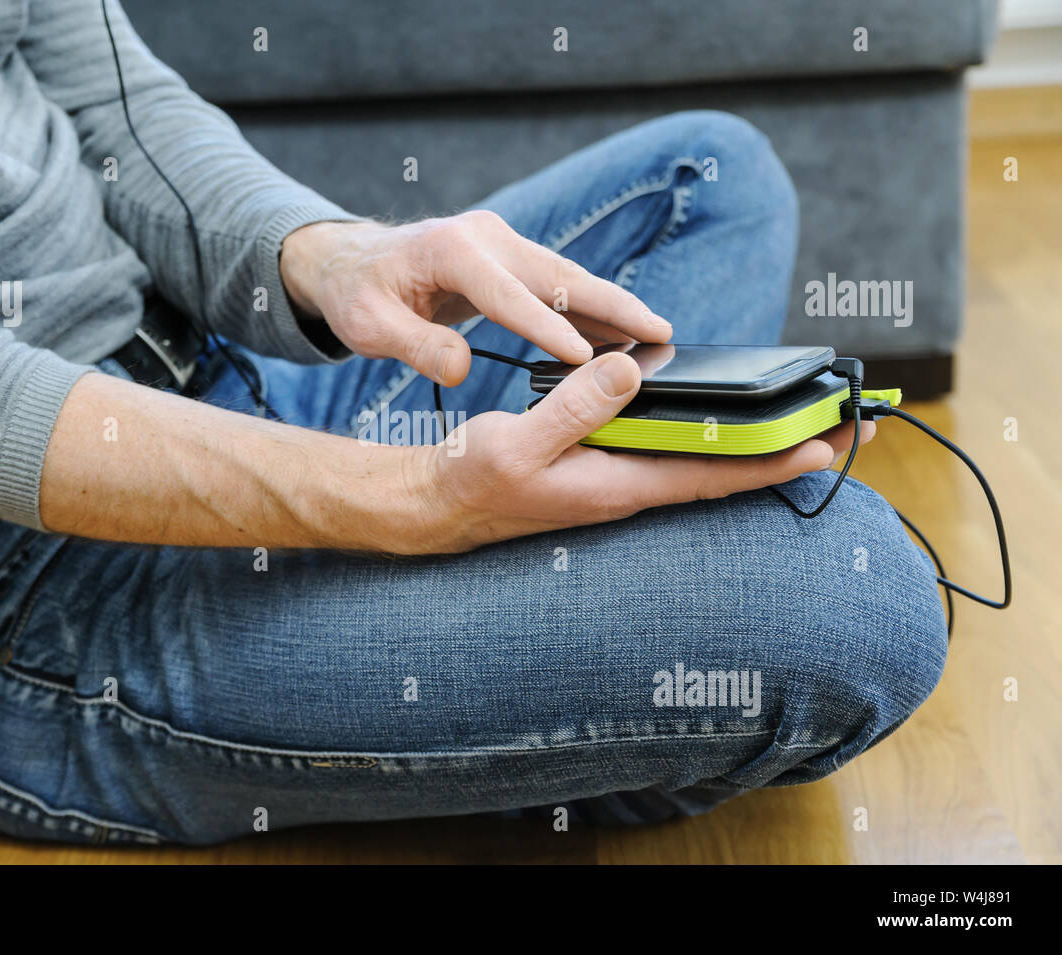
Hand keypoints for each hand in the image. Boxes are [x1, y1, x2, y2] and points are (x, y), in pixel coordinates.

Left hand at [280, 213, 672, 384]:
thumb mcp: (370, 326)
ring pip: (565, 276)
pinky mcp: (511, 256)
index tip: (582, 357)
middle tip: (658, 332)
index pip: (505, 294)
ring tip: (656, 334)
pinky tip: (620, 332)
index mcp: (450, 249)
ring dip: (611, 305)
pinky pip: (556, 283)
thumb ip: (414, 345)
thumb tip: (460, 369)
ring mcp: (502, 241)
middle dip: (610, 304)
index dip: (545, 326)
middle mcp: (484, 236)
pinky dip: (589, 307)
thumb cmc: (361, 295)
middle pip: (556, 274)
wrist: (357, 261)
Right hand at [402, 351, 875, 552]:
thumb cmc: (475, 480)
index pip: (713, 474)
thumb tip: (634, 369)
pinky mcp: (608, 463)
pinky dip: (713, 431)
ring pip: (705, 458)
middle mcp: (632, 487)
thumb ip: (577, 407)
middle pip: (725, 469)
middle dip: (789, 447)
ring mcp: (623, 477)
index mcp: (619, 487)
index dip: (773, 458)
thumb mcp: (519, 443)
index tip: (828, 441)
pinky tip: (727, 416)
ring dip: (758, 439)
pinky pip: (674, 447)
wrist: (442, 504)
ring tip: (810, 417)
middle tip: (852, 425)